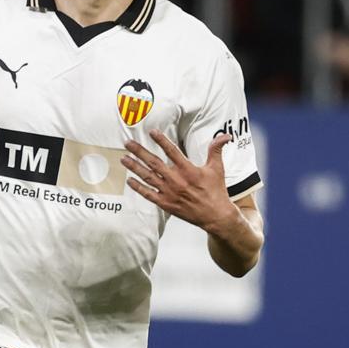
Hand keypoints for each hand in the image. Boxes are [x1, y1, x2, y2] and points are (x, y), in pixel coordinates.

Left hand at [122, 130, 239, 233]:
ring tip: (123, 158)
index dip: (161, 140)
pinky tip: (129, 180)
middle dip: (139, 152)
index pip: (172, 151)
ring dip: (134, 167)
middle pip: (154, 163)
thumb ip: (216, 150)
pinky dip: (138, 187)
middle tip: (128, 143)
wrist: (215, 216)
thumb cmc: (216, 191)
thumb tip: (225, 136)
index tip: (151, 132)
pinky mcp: (166, 204)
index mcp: (188, 170)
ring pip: (148, 177)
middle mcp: (177, 180)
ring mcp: (169, 192)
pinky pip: (148, 194)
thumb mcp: (217, 169)